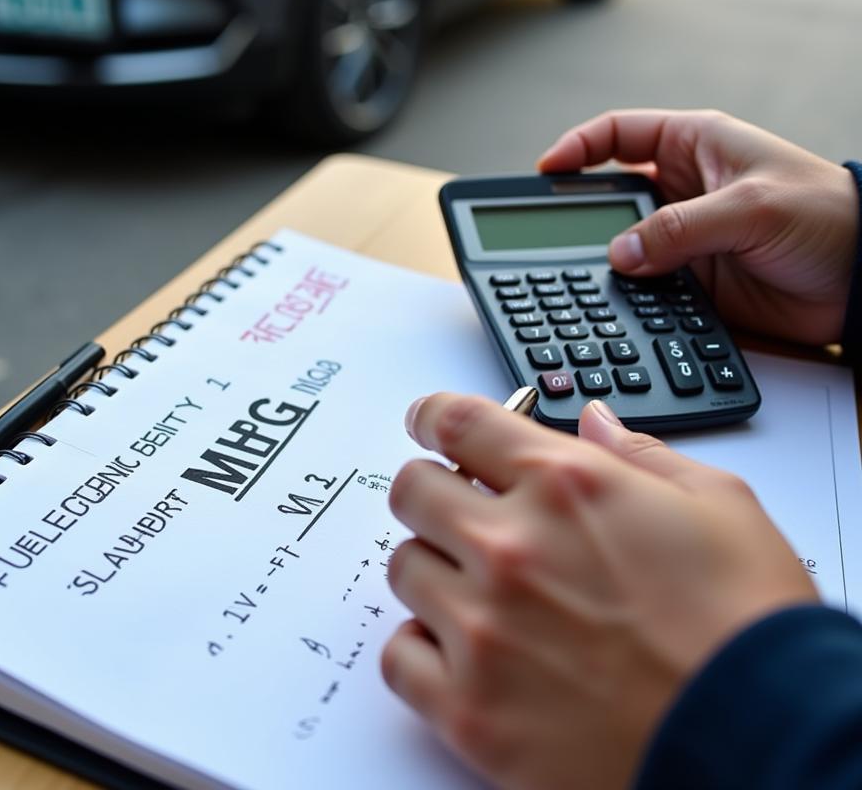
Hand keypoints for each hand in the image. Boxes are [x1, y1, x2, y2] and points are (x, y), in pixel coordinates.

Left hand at [381, 394, 816, 789]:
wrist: (765, 749)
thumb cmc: (750, 631)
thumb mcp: (720, 507)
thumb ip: (642, 454)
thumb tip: (593, 421)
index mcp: (566, 484)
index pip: (458, 421)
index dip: (433, 415)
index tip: (426, 422)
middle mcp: (512, 546)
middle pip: (413, 490)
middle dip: (432, 492)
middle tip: (458, 512)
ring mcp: (484, 629)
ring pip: (405, 569)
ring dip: (435, 570)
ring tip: (481, 592)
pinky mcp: (471, 710)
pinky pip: (398, 657)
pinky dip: (422, 648)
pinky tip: (464, 652)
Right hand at [537, 109, 857, 343]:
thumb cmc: (831, 218)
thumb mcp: (752, 209)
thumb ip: (681, 229)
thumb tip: (620, 255)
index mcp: (696, 146)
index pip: (618, 135)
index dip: (577, 148)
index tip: (545, 171)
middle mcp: (683, 189)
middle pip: (610, 193)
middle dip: (582, 212)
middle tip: (554, 233)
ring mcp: (685, 237)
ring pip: (622, 244)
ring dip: (604, 260)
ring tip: (582, 274)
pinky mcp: (693, 280)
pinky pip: (645, 285)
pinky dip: (628, 295)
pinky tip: (616, 302)